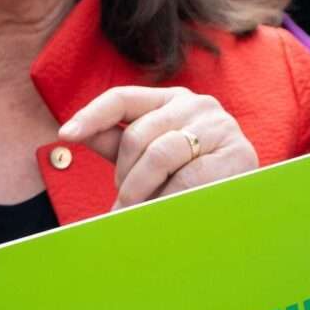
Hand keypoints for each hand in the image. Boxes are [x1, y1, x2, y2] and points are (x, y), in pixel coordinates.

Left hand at [59, 86, 258, 208]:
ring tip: (139, 211)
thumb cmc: (189, 174)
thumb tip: (72, 134)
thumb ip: (115, 143)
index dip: (91, 115)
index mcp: (169, 99)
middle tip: (123, 202)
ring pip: (160, 155)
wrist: (244, 198)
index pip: (121, 98)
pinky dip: (169, 199)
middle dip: (123, 175)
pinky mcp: (238, 154)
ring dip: (142, 190)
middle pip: (137, 135)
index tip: (66, 134)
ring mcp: (220, 126)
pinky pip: (189, 178)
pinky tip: (164, 211)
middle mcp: (196, 104)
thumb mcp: (149, 156)